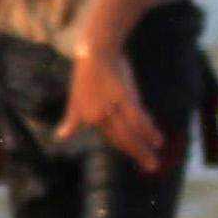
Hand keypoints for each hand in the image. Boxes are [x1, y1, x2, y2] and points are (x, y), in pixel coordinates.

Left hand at [55, 44, 167, 170]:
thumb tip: (60, 137)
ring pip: (129, 134)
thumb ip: (71, 120)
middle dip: (137, 154)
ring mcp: (111, 107)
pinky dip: (147, 131)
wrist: (95, 50)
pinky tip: (158, 140)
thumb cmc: (86, 72)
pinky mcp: (123, 96)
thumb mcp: (75, 99)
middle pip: (121, 140)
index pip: (112, 137)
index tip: (140, 150)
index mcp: (88, 118)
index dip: (128, 144)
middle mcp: (98, 116)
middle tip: (151, 167)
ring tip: (154, 162)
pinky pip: (137, 119)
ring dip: (143, 149)